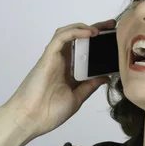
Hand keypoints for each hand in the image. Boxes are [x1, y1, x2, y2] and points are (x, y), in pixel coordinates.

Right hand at [0, 19, 116, 138]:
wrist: (30, 119)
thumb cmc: (49, 112)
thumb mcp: (77, 98)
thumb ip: (90, 86)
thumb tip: (105, 77)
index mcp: (69, 72)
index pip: (85, 52)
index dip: (98, 44)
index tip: (113, 40)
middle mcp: (62, 62)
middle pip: (78, 39)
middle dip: (94, 30)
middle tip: (111, 26)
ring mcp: (54, 58)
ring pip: (68, 33)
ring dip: (84, 28)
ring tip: (101, 28)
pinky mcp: (48, 56)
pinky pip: (60, 37)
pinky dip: (74, 32)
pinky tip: (89, 33)